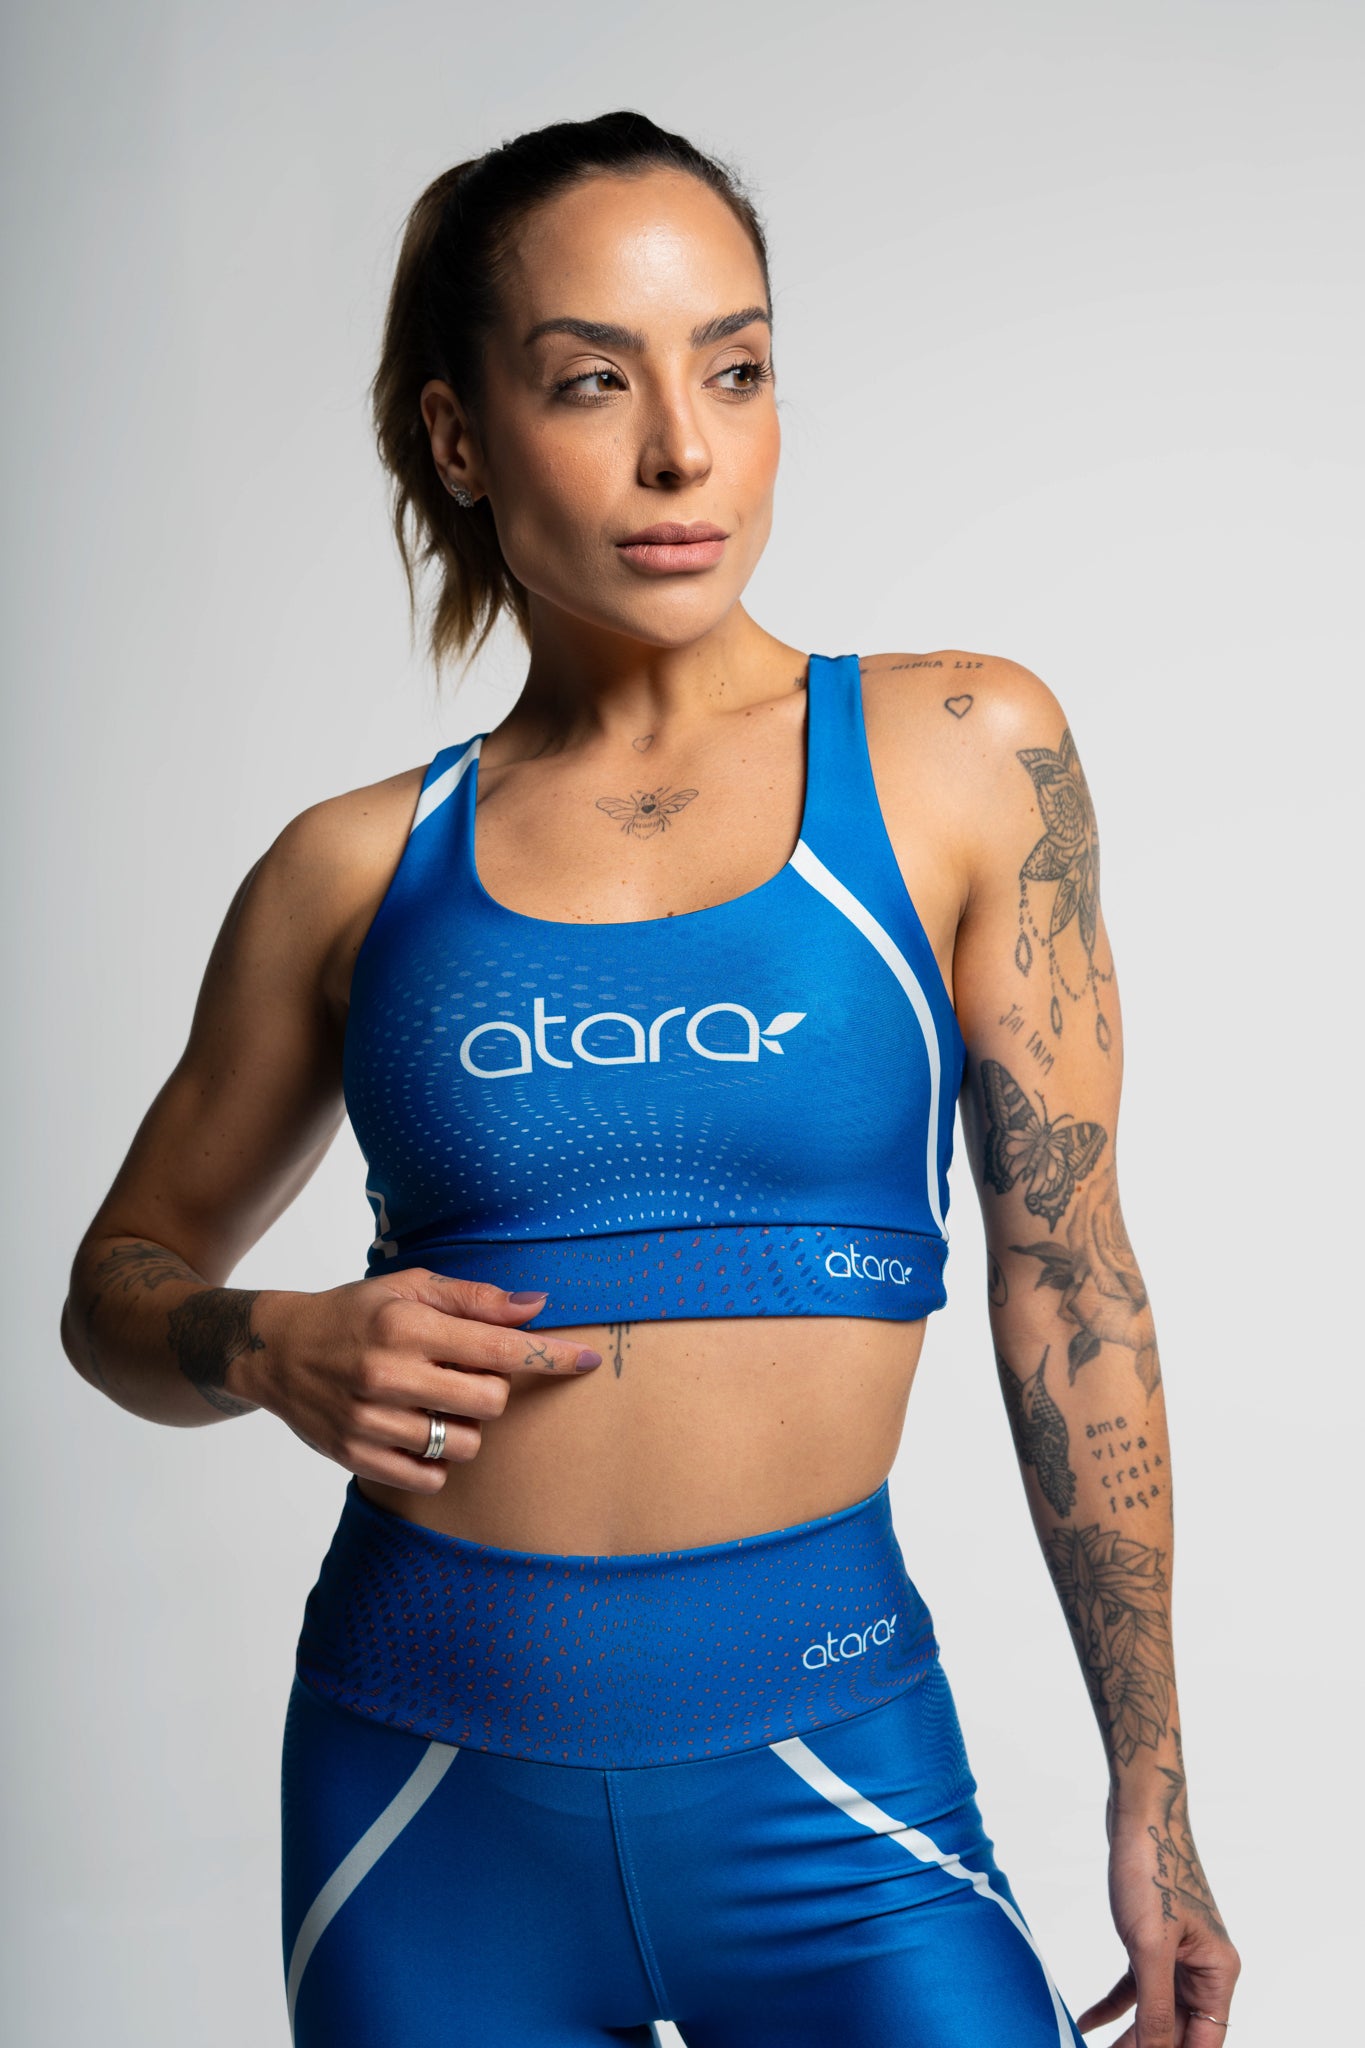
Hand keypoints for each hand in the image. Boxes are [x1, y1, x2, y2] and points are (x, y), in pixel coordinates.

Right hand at [235, 1273, 600, 1490]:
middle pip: (491, 1404)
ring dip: (464, 1427)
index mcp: (406, 1325)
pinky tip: (416, 1432)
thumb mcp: (409, 1287)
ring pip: (464, 1445)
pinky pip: (430, 1479)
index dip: (550, 1356)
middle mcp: (388, 1374)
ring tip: (434, 1403)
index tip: (587, 1360)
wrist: (276, 1351)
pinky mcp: (357, 1457)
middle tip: (465, 1377)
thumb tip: (536, 1306)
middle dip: (493, 1392)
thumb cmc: (355, 1313)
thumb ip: (475, 1300)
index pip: (499, 1348)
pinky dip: (436, 1462)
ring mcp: (370, 1420)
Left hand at [1078, 1801, 1239, 2046]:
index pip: (1205, 2041)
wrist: (1140, 1812)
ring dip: (1130, 2036)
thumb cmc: (1153, 1869)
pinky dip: (1114, 2006)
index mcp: (1217, 1972)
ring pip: (1156, 2012)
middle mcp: (1204, 1967)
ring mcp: (1178, 1953)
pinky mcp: (1151, 1940)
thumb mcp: (1150, 1946)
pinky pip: (1136, 1987)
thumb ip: (1156, 2007)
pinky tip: (1089, 2022)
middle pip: (1180, 2031)